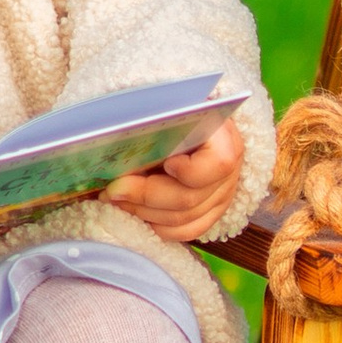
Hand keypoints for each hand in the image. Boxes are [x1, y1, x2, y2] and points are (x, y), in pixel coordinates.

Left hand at [109, 115, 243, 245]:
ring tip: (115, 200)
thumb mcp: (173, 110)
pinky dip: (156, 226)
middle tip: (112, 189)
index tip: (164, 164)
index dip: (188, 171)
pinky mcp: (211, 214)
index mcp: (225, 141)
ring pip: (182, 220)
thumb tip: (116, 138)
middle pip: (188, 198)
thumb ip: (154, 123)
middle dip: (144, 196)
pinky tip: (134, 212)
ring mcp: (222, 198)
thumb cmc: (180, 114)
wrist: (199, 124)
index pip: (217, 165)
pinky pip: (185, 232)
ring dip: (143, 212)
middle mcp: (229, 174)